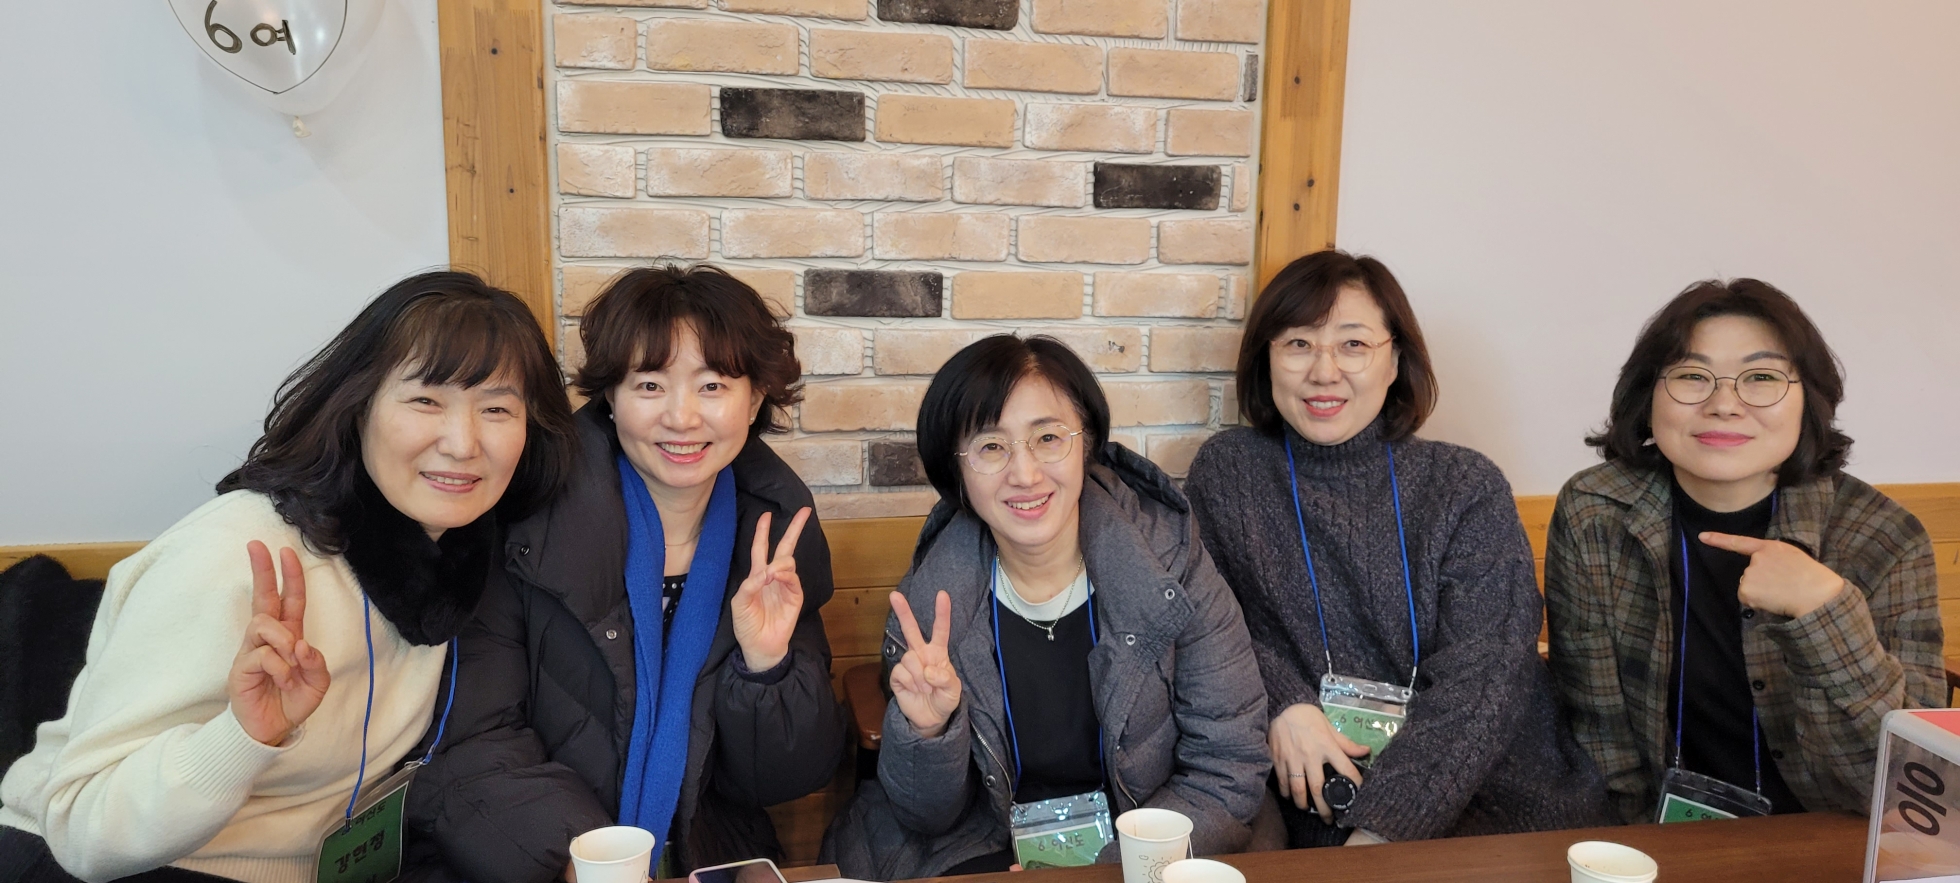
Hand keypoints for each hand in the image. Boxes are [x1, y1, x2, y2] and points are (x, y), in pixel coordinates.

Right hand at [228, 541, 329, 745]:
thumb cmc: (292, 701)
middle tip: (257, 545)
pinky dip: (279, 667)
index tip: (285, 551)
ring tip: (291, 661)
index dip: (290, 577)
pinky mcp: (241, 668)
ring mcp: (252, 651)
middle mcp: (269, 639)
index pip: (290, 600)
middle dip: (262, 570)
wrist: (271, 729)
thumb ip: (316, 663)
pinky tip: (283, 681)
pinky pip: (262, 655)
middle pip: (264, 597)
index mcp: (289, 636)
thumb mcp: (317, 683)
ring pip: (264, 624)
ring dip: (283, 639)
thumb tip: (302, 645)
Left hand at [729, 507, 811, 670]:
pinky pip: (793, 579)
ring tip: (771, 575)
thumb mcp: (739, 603)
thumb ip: (750, 584)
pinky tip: (776, 578)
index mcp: (757, 576)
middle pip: (785, 547)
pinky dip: (785, 575)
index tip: (767, 514)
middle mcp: (773, 577)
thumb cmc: (747, 625)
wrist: (759, 646)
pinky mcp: (795, 597)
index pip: (761, 548)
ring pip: (788, 562)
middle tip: (805, 511)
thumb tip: (766, 570)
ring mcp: (786, 586)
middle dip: (794, 529)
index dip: (763, 531)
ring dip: (780, 563)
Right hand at [888, 590, 961, 738]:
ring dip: (920, 676)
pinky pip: (901, 672)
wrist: (931, 719)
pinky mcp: (897, 676)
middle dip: (903, 612)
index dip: (942, 613)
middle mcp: (921, 654)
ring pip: (909, 657)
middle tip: (894, 595)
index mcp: (938, 653)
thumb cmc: (944, 699)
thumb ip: (945, 678)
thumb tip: (928, 670)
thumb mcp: (954, 690)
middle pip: (911, 630)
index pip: (940, 630)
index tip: (942, 595)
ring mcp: (908, 664)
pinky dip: (911, 683)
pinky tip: (915, 690)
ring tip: (926, 689)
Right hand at [1269, 702, 1369, 822]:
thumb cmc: (1308, 717)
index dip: (1354, 784)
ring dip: (1303, 803)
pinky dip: (1286, 792)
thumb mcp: (1330, 728)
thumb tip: (1366, 751)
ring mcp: (1293, 759)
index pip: (1346, 769)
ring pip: (1298, 789)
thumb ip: (1346, 743)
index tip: (1357, 797)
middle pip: (1318, 788)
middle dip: (1324, 808)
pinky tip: (1290, 797)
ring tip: (1307, 809)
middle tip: (1328, 819)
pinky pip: (1282, 781)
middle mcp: (1310, 755)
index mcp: (1327, 746)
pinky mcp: (1278, 759)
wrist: (1283, 707)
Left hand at [1699, 532, 1846, 618]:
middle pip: (1749, 574)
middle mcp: (1756, 558)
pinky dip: (1757, 603)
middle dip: (1762, 582)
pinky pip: (1747, 599)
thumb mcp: (1793, 558)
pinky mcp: (1746, 589)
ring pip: (1748, 587)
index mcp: (1770, 548)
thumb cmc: (1811, 578)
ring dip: (1761, 593)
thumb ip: (1774, 559)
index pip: (1740, 542)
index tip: (1702, 536)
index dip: (1719, 539)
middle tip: (1784, 585)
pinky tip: (1774, 600)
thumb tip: (1762, 573)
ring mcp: (1750, 573)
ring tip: (1782, 592)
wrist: (1818, 593)